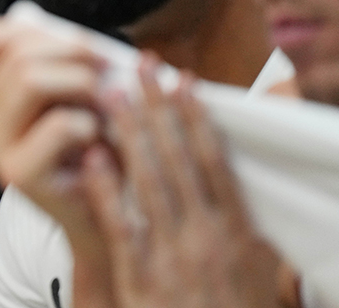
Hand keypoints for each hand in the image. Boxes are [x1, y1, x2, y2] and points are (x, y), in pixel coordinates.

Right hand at [0, 15, 106, 244]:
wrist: (103, 222)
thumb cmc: (98, 152)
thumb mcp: (76, 99)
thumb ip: (69, 66)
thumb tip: (91, 46)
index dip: (44, 34)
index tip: (88, 52)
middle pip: (18, 54)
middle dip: (76, 55)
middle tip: (111, 75)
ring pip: (30, 80)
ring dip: (83, 85)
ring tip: (107, 108)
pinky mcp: (18, 174)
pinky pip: (60, 124)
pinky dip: (93, 124)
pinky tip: (102, 143)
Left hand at [83, 57, 280, 307]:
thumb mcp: (252, 267)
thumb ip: (238, 224)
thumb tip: (223, 177)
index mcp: (235, 230)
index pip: (214, 159)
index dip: (196, 116)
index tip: (182, 79)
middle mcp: (206, 236)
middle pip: (180, 158)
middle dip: (159, 108)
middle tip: (141, 66)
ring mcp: (173, 255)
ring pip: (150, 181)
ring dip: (130, 133)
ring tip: (111, 92)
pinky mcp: (142, 277)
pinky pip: (123, 224)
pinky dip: (107, 188)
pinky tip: (92, 154)